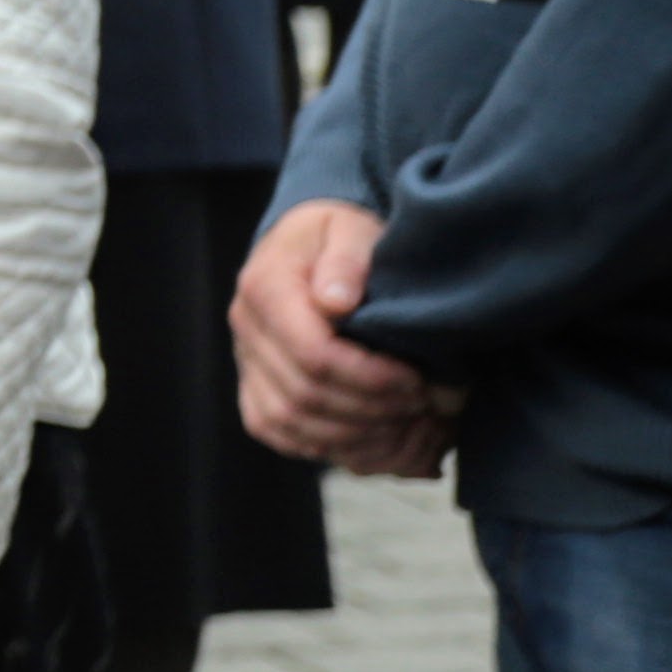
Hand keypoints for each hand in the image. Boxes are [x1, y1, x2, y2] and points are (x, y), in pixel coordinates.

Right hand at [233, 203, 462, 476]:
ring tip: (404, 421)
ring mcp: (244, 360)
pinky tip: (367, 434)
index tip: (418, 379)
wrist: (311, 244)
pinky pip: (275, 430)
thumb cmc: (340, 235)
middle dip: (373, 408)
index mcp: (265, 287)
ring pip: (289, 421)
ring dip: (353, 432)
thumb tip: (336, 302)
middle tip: (427, 404)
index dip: (371, 378)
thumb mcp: (351, 229)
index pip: (314, 354)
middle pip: (304, 395)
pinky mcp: (252, 385)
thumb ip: (347, 260)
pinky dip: (322, 442)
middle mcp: (245, 328)